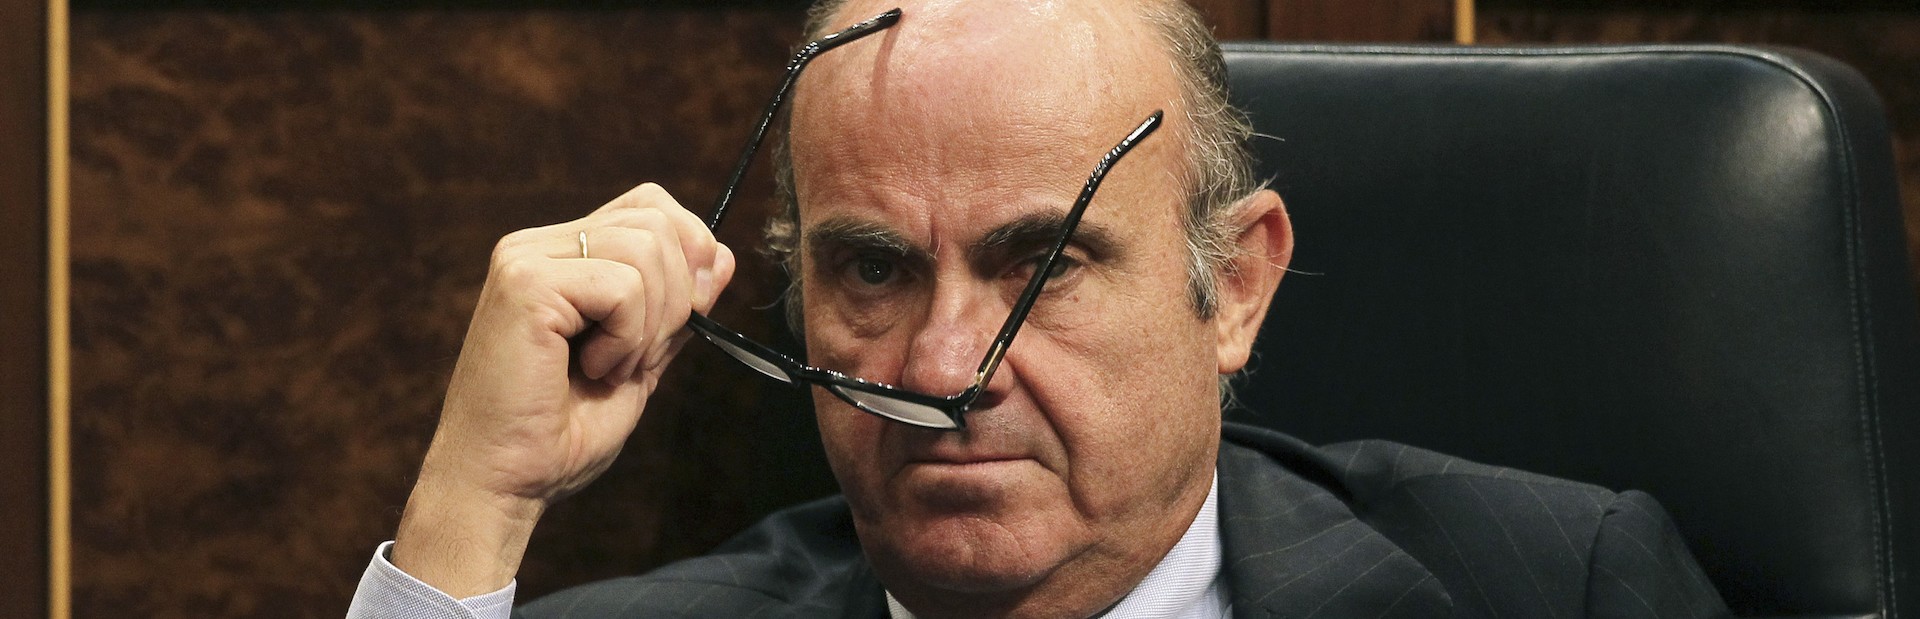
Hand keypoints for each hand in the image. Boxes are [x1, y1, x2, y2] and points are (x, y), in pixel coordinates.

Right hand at [391, 184, 735, 595]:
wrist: (505, 482)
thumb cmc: (561, 433)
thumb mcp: (640, 359)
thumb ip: (675, 308)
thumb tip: (722, 258)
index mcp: (562, 255)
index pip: (651, 205)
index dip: (692, 249)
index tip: (695, 311)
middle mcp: (537, 245)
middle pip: (657, 219)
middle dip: (678, 295)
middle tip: (639, 356)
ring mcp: (526, 258)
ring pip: (646, 248)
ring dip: (650, 323)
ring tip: (608, 367)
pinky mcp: (525, 283)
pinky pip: (623, 286)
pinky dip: (626, 338)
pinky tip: (591, 368)